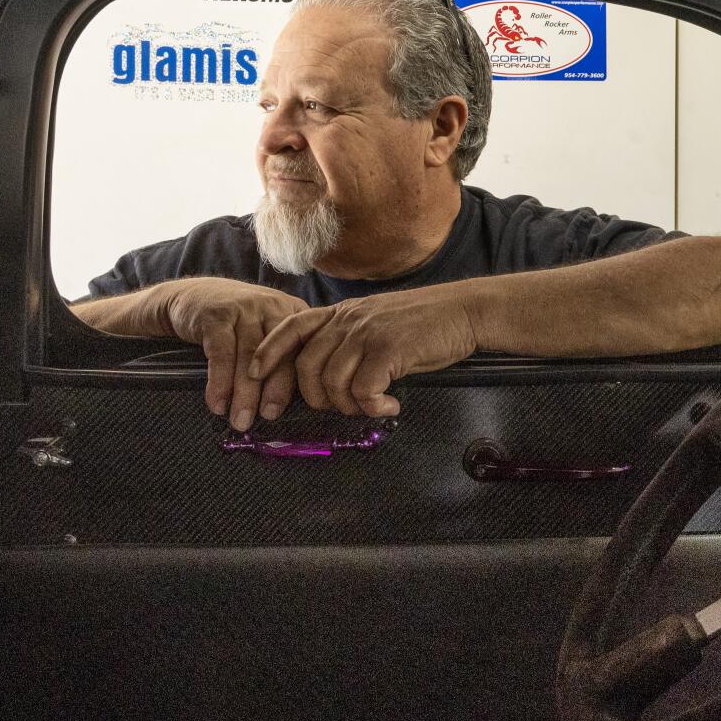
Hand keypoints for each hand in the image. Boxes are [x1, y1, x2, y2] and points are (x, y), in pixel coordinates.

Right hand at [155, 278, 309, 430]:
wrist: (193, 296)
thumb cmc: (237, 323)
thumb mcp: (266, 330)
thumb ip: (282, 357)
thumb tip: (284, 408)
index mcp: (294, 314)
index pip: (301, 351)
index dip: (294, 383)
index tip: (285, 410)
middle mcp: (273, 306)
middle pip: (278, 353)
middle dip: (272, 390)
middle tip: (266, 418)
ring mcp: (245, 308)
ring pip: (249, 356)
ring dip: (244, 393)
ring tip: (239, 420)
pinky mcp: (216, 315)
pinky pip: (221, 353)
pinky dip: (219, 382)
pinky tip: (217, 403)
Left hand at [250, 286, 479, 418]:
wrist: (465, 312)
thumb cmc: (427, 323)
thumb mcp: (380, 322)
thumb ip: (352, 339)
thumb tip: (332, 375)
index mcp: (344, 312)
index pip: (292, 326)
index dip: (268, 351)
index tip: (254, 373)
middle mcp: (350, 319)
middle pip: (306, 365)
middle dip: (315, 398)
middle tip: (342, 408)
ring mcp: (368, 333)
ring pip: (332, 382)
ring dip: (349, 406)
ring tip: (372, 407)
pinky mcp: (389, 349)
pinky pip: (364, 390)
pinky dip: (373, 407)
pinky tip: (391, 406)